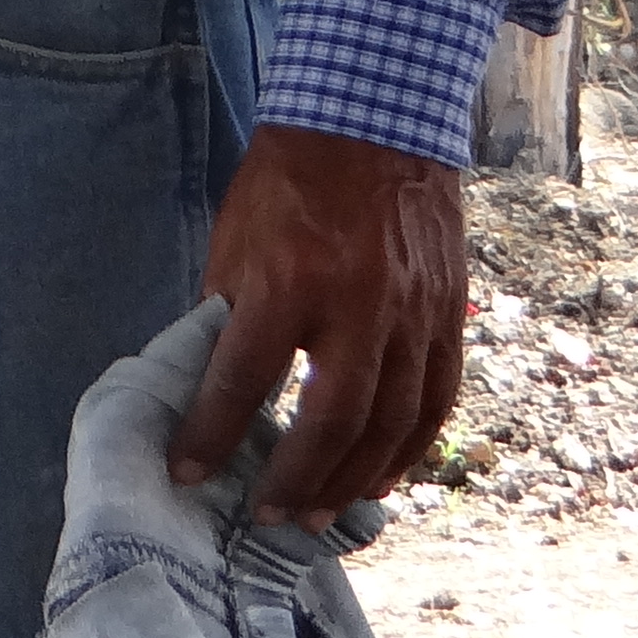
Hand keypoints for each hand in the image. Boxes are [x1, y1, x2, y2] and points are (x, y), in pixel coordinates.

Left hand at [168, 122, 464, 527]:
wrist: (375, 121)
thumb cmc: (290, 179)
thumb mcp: (236, 235)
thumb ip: (228, 311)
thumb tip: (209, 382)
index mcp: (290, 277)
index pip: (244, 377)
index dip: (212, 432)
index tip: (188, 471)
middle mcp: (358, 302)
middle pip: (330, 418)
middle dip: (294, 478)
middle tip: (265, 516)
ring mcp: (413, 313)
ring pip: (391, 423)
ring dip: (351, 479)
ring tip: (317, 514)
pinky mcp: (449, 316)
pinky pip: (436, 402)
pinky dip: (409, 451)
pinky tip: (380, 479)